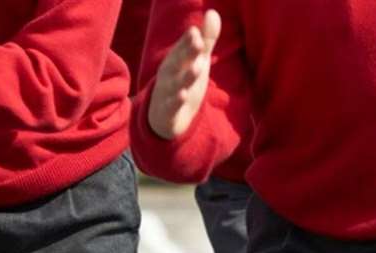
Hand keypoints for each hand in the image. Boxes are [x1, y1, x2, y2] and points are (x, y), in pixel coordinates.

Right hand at [147, 10, 220, 139]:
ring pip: (176, 84)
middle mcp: (169, 75)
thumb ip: (206, 38)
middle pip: (178, 63)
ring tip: (197, 68)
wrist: (163, 117)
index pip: (182, 49)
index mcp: (175, 61)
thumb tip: (212, 12)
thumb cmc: (182, 81)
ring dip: (186, 77)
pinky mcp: (168, 112)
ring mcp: (167, 93)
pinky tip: (182, 96)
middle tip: (198, 42)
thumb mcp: (196, 60)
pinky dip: (176, 102)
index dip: (188, 41)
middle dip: (187, 53)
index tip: (196, 33)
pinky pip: (171, 106)